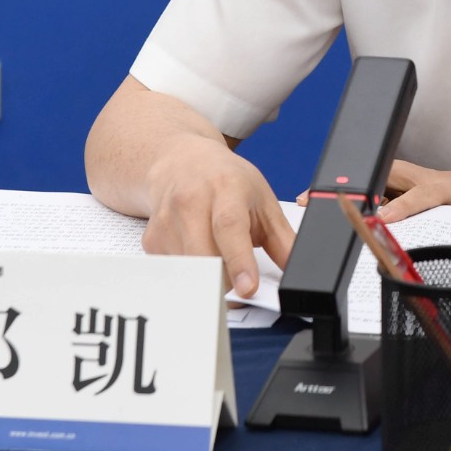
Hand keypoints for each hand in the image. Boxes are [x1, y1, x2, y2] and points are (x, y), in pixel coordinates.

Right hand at [140, 134, 295, 298]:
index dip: (239, 261)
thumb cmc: (225, 179)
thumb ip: (282, 238)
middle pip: (205, 255)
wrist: (180, 162)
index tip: (248, 288)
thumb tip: (298, 269)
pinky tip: (199, 250)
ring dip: (210, 278)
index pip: (229, 227)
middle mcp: (191, 201)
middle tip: (242, 285)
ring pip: (190, 270)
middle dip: (226, 280)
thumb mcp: (261, 199)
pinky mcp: (152, 240)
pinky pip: (177, 272)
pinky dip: (193, 273)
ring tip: (221, 258)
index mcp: (225, 187)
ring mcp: (167, 221)